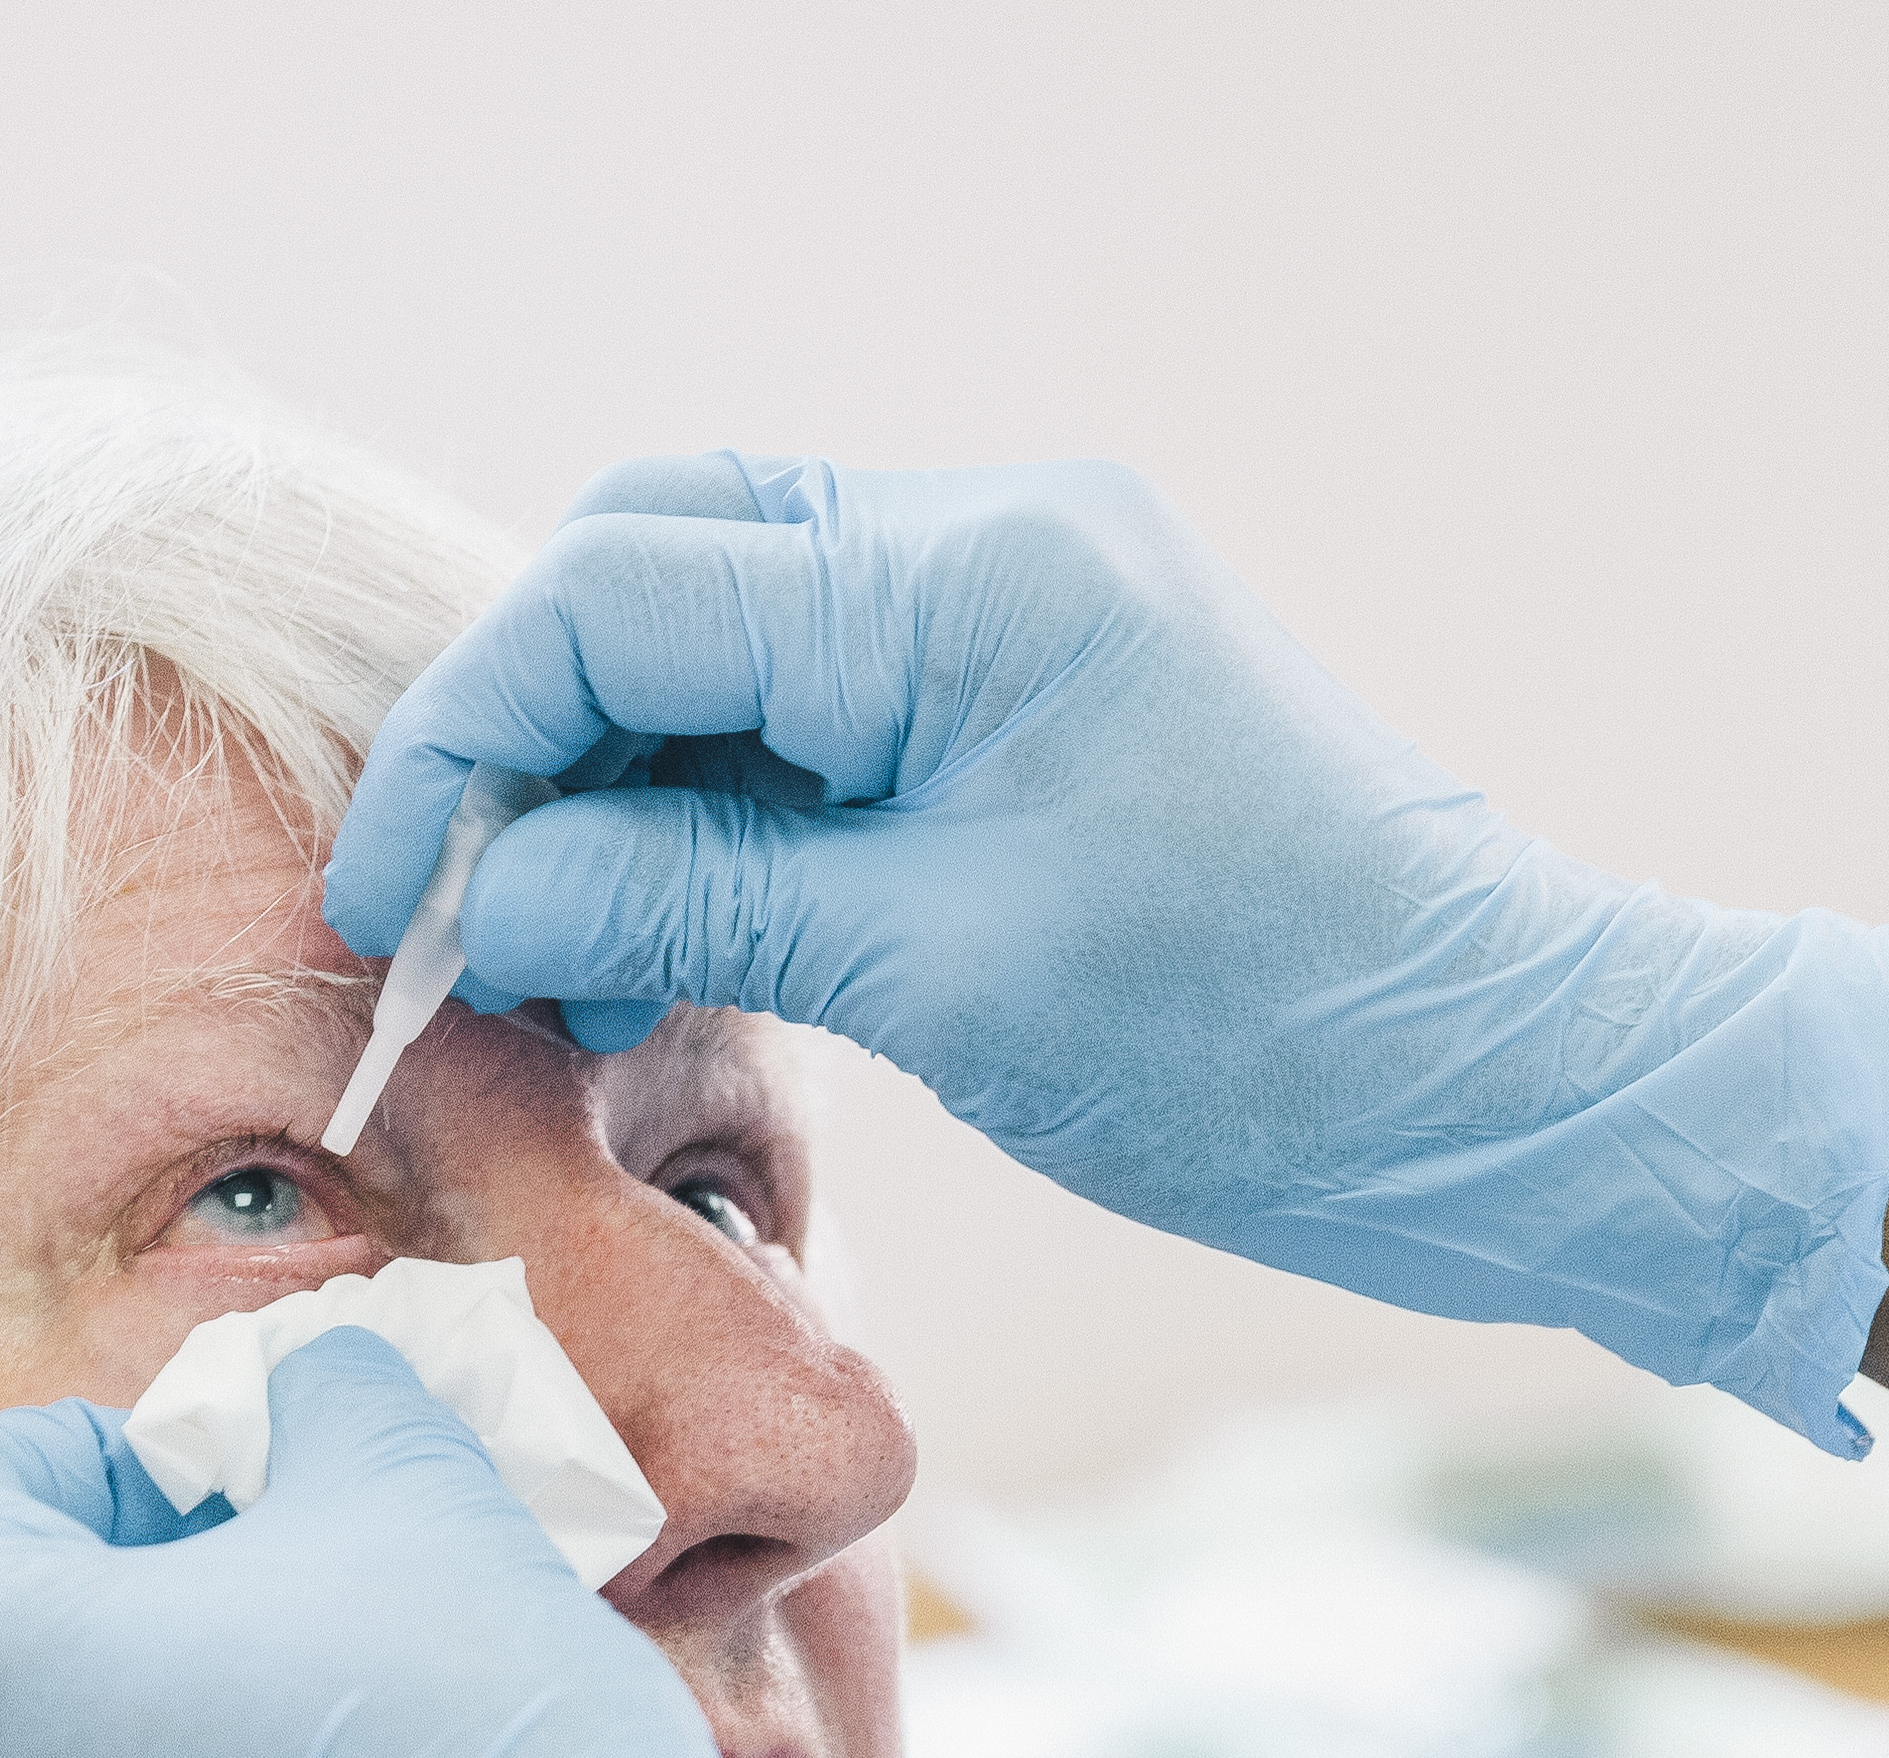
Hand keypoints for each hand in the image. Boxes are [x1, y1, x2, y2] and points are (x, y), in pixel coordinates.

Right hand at [324, 454, 1888, 1446]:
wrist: (1501, 1086)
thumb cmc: (1261, 1040)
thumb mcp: (943, 976)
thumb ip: (696, 901)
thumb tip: (492, 893)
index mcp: (969, 573)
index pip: (618, 591)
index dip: (468, 740)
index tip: (387, 902)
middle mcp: (986, 540)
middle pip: (649, 570)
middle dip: (527, 740)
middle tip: (462, 926)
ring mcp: (1018, 609)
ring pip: (720, 642)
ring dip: (614, 788)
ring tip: (566, 969)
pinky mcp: (1038, 699)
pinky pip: (814, 714)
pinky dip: (715, 815)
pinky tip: (670, 943)